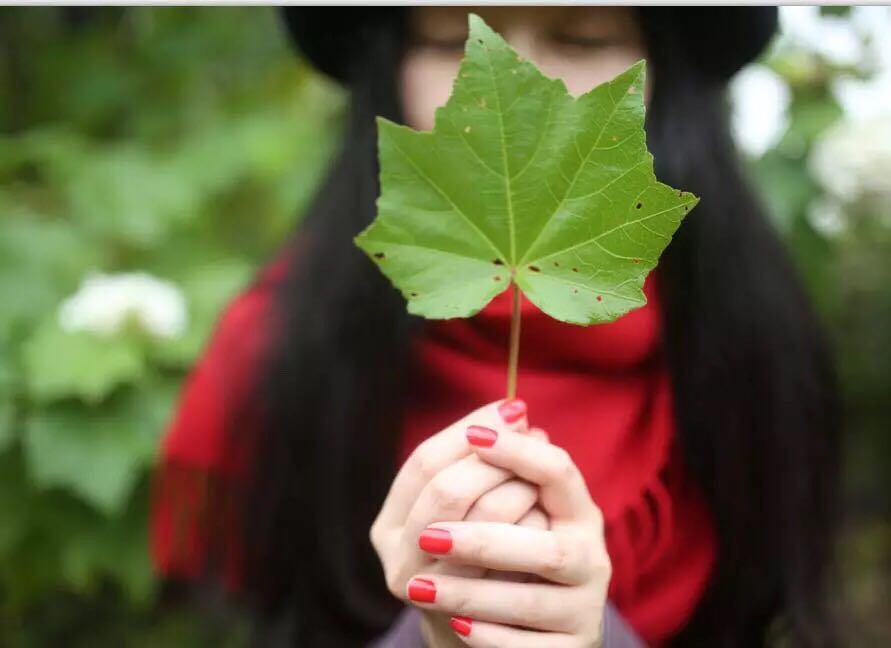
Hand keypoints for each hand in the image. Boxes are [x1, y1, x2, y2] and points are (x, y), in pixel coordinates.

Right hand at [370, 400, 545, 646]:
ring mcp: (424, 597)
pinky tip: (548, 522)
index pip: (423, 463)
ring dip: (517, 496)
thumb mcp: (468, 508)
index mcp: (388, 525)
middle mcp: (395, 561)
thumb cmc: (478, 560)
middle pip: (445, 491)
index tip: (513, 407)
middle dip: (496, 462)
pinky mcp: (459, 626)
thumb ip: (478, 464)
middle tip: (536, 439)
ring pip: (477, 529)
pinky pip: (504, 573)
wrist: (483, 639)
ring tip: (541, 482)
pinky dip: (529, 538)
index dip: (467, 430)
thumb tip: (517, 415)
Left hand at [407, 424, 610, 646]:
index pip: (559, 472)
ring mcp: (583, 610)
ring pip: (527, 601)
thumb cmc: (509, 556)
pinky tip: (454, 623)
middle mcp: (590, 558)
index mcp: (577, 511)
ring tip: (418, 586)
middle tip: (428, 537)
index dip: (519, 452)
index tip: (476, 436)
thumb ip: (495, 471)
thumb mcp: (508, 510)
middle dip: (481, 540)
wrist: (532, 631)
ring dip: (468, 592)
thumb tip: (494, 415)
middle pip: (542, 546)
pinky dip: (487, 636)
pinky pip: (525, 647)